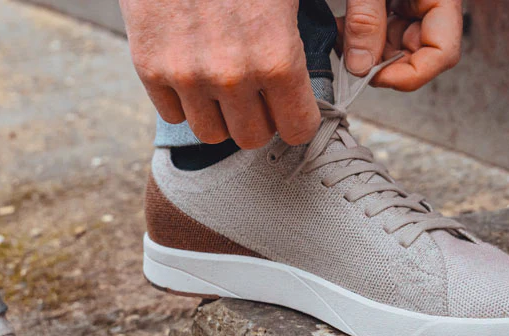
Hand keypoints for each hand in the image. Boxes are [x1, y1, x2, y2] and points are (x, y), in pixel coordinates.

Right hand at [120, 0, 320, 148]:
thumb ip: (333, 24)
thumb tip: (358, 62)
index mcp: (276, 58)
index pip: (296, 130)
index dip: (297, 117)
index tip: (292, 105)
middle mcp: (230, 76)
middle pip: (252, 137)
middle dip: (260, 118)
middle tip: (259, 92)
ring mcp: (186, 75)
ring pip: (211, 133)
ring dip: (221, 114)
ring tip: (225, 82)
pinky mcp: (150, 67)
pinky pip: (173, 114)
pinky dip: (185, 99)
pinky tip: (195, 69)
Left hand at [340, 0, 461, 91]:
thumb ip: (366, 19)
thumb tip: (360, 66)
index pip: (442, 54)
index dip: (408, 74)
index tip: (372, 76)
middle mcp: (432, 7)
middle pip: (415, 56)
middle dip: (378, 64)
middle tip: (347, 58)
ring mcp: (413, 7)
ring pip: (393, 48)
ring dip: (364, 52)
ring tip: (340, 36)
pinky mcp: (395, 4)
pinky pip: (382, 32)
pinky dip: (359, 37)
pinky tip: (342, 29)